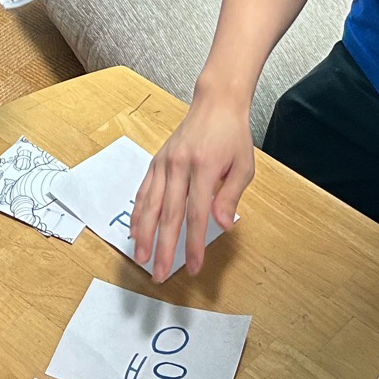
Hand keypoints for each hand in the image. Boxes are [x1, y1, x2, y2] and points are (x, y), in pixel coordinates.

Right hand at [131, 93, 253, 281]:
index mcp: (205, 168)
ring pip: (149, 204)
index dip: (193, 244)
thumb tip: (222, 226)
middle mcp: (179, 165)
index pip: (197, 214)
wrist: (215, 103)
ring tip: (141, 258)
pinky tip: (135, 231)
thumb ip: (230, 196)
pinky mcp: (156, 161)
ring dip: (143, 234)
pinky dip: (138, 213)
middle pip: (168, 214)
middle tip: (160, 274)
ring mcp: (164, 163)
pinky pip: (144, 191)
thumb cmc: (232, 136)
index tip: (193, 267)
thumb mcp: (244, 166)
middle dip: (163, 247)